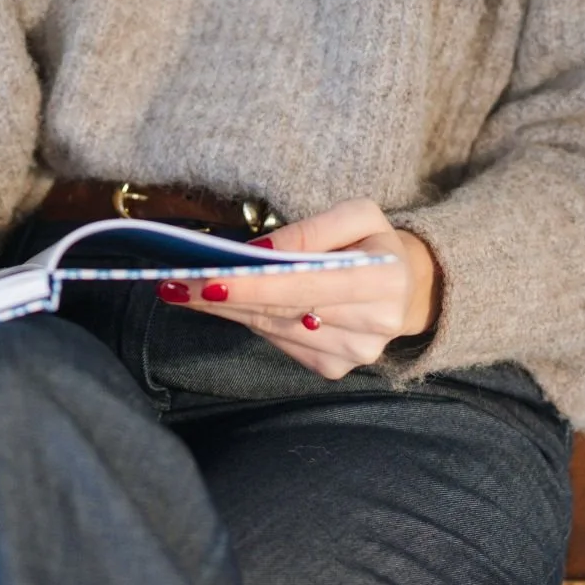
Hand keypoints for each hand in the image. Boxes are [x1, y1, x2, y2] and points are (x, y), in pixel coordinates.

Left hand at [164, 198, 439, 380]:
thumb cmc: (375, 241)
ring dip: (227, 309)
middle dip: (224, 296)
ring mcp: (353, 356)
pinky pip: (280, 343)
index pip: (307, 284)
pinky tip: (223, 304)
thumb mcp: (357, 215)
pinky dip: (250, 321)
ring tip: (183, 289)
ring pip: (274, 329)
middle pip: (282, 311)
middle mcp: (372, 327)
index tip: (206, 278)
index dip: (254, 284)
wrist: (409, 288)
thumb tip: (257, 250)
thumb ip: (310, 230)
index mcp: (384, 280)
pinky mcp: (333, 370)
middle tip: (174, 282)